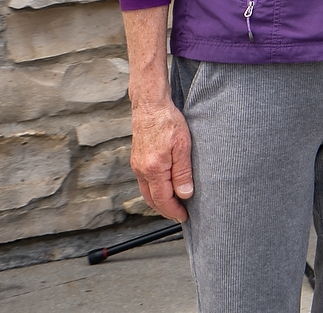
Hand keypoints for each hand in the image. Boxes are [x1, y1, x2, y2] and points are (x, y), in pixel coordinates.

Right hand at [130, 95, 194, 221]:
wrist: (150, 105)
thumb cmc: (168, 121)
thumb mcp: (183, 146)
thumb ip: (183, 173)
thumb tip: (185, 194)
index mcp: (153, 169)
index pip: (163, 199)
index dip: (174, 211)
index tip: (184, 217)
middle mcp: (141, 170)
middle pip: (152, 199)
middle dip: (165, 210)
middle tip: (179, 215)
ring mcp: (137, 165)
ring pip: (147, 191)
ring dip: (159, 201)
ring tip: (173, 205)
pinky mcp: (137, 159)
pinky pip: (144, 181)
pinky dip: (154, 190)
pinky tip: (163, 188)